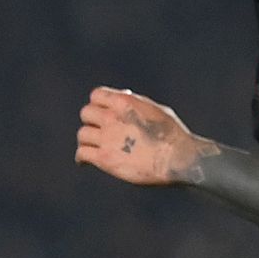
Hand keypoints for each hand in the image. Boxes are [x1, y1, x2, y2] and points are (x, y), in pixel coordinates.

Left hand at [75, 86, 207, 186]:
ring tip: (90, 147)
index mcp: (124, 102)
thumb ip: (136, 103)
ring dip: (86, 140)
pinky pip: (82, 153)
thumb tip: (123, 96)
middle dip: (91, 121)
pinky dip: (81, 158)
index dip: (98, 104)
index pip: (96, 95)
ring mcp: (106, 138)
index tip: (100, 112)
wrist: (177, 158)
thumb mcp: (155, 109)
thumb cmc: (172, 135)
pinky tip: (84, 162)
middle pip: (86, 113)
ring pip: (82, 134)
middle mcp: (111, 117)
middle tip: (96, 130)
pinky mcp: (104, 158)